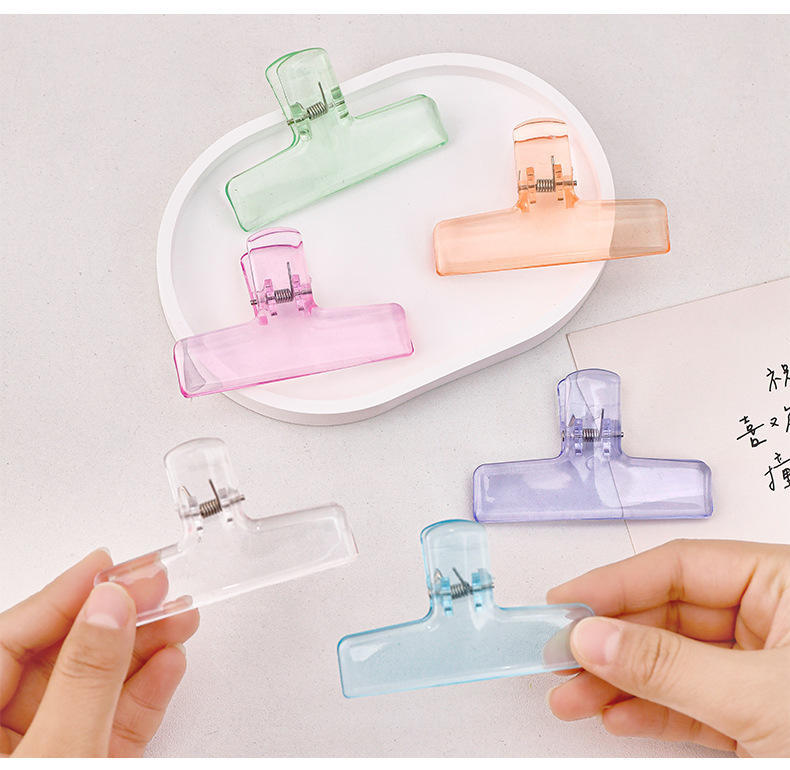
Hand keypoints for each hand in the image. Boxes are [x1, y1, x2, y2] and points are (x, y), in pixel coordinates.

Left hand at [0, 549, 198, 756]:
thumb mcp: (58, 753)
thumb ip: (85, 679)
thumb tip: (110, 608)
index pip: (10, 640)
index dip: (63, 597)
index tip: (106, 567)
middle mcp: (8, 736)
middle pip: (59, 657)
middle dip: (116, 617)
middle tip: (155, 584)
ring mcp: (48, 752)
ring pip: (94, 686)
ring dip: (143, 649)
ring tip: (180, 618)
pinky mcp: (87, 766)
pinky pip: (114, 721)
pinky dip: (146, 691)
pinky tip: (170, 662)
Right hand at [546, 539, 789, 756]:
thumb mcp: (759, 697)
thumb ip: (671, 666)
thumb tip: (596, 638)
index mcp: (786, 586)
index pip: (683, 568)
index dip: (617, 583)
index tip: (567, 603)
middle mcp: (775, 622)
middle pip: (669, 616)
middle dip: (610, 643)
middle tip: (561, 655)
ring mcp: (765, 673)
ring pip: (673, 664)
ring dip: (618, 682)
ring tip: (572, 696)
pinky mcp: (759, 719)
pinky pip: (692, 703)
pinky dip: (651, 711)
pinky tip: (615, 714)